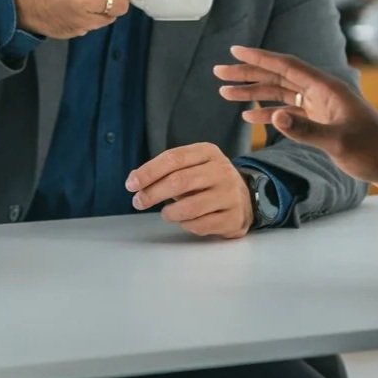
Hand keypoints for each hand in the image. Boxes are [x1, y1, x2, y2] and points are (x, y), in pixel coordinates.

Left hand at [126, 143, 253, 239]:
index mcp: (208, 152)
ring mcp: (230, 194)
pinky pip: (200, 225)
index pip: (174, 158)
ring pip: (190, 207)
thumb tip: (135, 180)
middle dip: (153, 193)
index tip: (131, 185)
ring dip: (170, 213)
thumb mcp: (191, 167)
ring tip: (166, 213)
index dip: (149, 172)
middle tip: (138, 202)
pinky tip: (186, 220)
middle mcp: (222, 170)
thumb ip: (164, 171)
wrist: (245, 199)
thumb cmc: (208, 182)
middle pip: (179, 181)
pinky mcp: (233, 217)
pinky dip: (186, 225)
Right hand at [215, 47, 377, 184]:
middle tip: (219, 72)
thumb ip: (306, 130)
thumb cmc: (374, 150)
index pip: (287, 66)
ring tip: (226, 92)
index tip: (235, 50)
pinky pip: (290, 112)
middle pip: (279, 77)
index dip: (259, 58)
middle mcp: (322, 93)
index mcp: (327, 89)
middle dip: (249, 74)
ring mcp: (322, 107)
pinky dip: (270, 113)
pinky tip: (250, 116)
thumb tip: (276, 117)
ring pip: (281, 94)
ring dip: (254, 93)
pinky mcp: (322, 122)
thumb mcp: (338, 143)